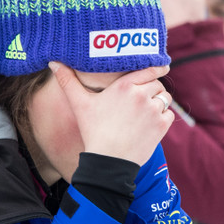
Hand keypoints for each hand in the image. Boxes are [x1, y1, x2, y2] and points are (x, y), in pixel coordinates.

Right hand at [52, 62, 173, 167]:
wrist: (108, 161)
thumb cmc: (93, 131)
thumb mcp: (79, 104)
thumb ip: (67, 81)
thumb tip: (54, 63)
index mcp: (124, 85)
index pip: (149, 69)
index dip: (155, 69)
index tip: (161, 68)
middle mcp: (141, 94)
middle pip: (158, 84)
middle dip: (153, 90)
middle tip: (144, 100)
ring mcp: (153, 110)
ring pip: (165, 99)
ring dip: (159, 103)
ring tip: (146, 113)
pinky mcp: (161, 125)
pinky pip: (169, 114)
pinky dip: (163, 118)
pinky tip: (150, 125)